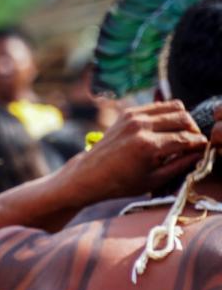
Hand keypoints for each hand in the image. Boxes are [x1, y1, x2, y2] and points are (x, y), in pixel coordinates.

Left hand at [64, 101, 204, 200]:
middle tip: (192, 141)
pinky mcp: (127, 113)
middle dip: (193, 129)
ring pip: (173, 106)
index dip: (198, 144)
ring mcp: (132, 117)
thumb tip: (200, 152)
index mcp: (148, 146)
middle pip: (183, 117)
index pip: (186, 138)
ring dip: (181, 119)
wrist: (89, 175)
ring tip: (180, 134)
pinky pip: (157, 106)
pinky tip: (164, 129)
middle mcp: (141, 127)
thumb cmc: (121, 183)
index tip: (201, 149)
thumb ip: (181, 165)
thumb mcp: (155, 180)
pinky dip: (165, 114)